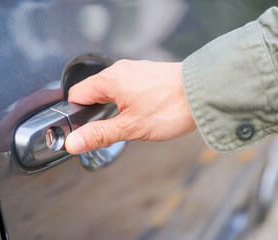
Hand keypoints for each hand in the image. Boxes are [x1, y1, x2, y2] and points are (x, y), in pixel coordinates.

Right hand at [65, 60, 195, 153]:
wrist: (204, 93)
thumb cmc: (171, 107)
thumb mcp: (131, 127)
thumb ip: (100, 134)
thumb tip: (74, 142)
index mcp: (110, 80)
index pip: (77, 94)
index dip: (77, 114)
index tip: (84, 129)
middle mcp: (121, 70)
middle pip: (94, 91)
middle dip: (97, 112)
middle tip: (111, 130)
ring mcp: (136, 70)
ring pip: (113, 90)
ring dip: (115, 107)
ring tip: (130, 123)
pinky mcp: (149, 74)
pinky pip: (129, 87)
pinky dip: (130, 100)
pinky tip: (143, 112)